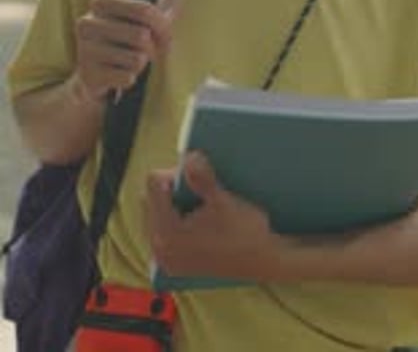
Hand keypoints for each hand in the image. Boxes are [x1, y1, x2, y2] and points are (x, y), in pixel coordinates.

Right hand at [74, 0, 181, 100]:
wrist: (94, 74)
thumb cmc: (122, 43)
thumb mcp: (139, 23)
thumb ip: (160, 10)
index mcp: (101, 3)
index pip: (145, 10)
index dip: (162, 25)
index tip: (164, 34)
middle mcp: (88, 23)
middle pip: (142, 35)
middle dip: (153, 48)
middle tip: (147, 52)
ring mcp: (85, 49)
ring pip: (136, 58)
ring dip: (140, 64)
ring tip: (129, 62)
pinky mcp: (89, 74)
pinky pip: (127, 77)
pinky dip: (130, 78)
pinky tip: (119, 74)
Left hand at [145, 152, 287, 281]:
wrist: (265, 262)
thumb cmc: (246, 232)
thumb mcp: (223, 200)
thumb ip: (201, 178)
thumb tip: (189, 156)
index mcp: (167, 234)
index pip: (153, 186)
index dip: (174, 172)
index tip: (196, 172)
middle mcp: (160, 250)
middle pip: (148, 200)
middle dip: (169, 187)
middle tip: (195, 184)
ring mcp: (167, 259)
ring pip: (154, 215)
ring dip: (171, 202)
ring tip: (196, 199)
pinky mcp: (176, 264)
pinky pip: (163, 231)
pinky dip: (174, 218)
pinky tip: (194, 215)